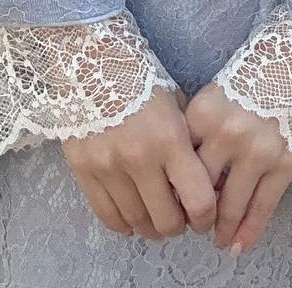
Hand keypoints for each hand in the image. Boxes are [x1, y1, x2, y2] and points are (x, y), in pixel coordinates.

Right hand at [61, 87, 216, 241]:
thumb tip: (202, 182)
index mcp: (170, 139)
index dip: (206, 218)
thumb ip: (187, 143)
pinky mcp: (84, 172)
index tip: (205, 217)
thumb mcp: (175, 104)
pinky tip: (131, 218)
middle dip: (179, 225)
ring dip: (151, 228)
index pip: (198, 201)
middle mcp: (140, 159)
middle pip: (167, 221)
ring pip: (137, 223)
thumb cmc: (140, 79)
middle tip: (179, 217)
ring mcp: (109, 168)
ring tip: (155, 218)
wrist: (90, 63)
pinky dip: (123, 225)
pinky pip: (108, 216)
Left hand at [184, 82, 291, 254]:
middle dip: (195, 214)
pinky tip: (239, 245)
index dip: (173, 189)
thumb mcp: (212, 98)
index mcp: (202, 115)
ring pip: (231, 205)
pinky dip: (249, 232)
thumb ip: (196, 133)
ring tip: (217, 241)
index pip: (180, 164)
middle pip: (201, 188)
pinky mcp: (285, 164)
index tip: (172, 205)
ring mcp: (257, 152)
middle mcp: (227, 135)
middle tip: (193, 226)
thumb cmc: (247, 82)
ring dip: (221, 230)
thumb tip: (182, 182)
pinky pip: (262, 208)